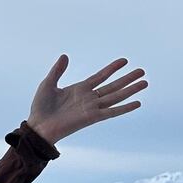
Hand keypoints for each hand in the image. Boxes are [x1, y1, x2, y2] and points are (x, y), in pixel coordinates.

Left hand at [27, 55, 147, 144]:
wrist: (38, 127)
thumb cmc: (40, 108)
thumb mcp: (48, 84)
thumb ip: (57, 71)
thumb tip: (65, 56)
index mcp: (80, 89)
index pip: (101, 76)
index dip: (112, 68)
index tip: (124, 60)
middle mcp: (89, 98)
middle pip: (113, 86)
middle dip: (128, 78)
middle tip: (142, 71)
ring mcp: (92, 108)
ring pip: (116, 97)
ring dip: (131, 90)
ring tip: (145, 82)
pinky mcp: (92, 118)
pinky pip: (112, 112)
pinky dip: (125, 108)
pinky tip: (137, 102)